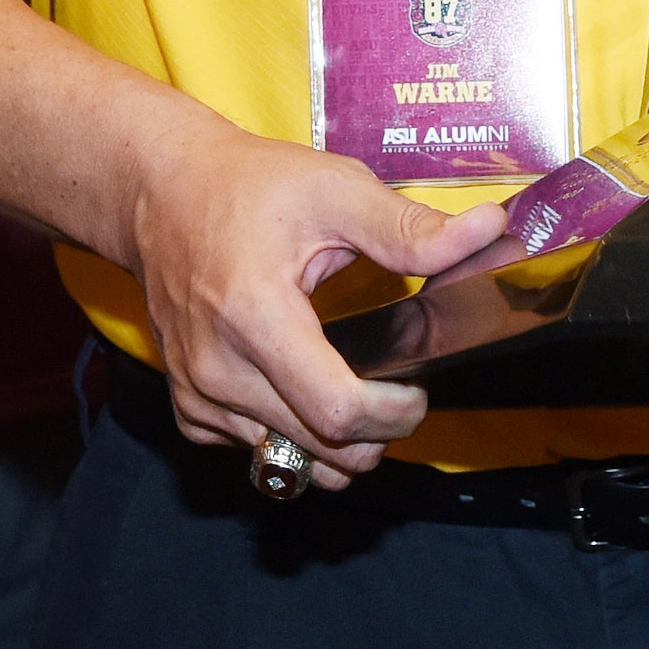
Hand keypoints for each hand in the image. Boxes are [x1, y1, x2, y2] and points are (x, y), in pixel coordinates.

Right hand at [126, 109, 506, 489]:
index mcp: (254, 316)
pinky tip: (307, 390)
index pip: (338, 413)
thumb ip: (408, 226)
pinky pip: (255, 453)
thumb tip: (488, 234)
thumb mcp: (334, 188)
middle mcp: (217, 371)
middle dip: (376, 434)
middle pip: (321, 450)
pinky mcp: (187, 409)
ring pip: (290, 463)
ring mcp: (197, 397)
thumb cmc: (248, 185)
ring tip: (360, 391)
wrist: (160, 191)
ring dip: (336, 445)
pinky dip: (292, 438)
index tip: (418, 388)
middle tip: (399, 390)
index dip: (394, 414)